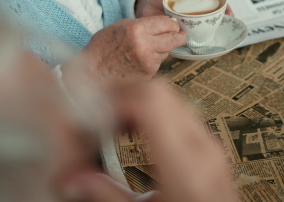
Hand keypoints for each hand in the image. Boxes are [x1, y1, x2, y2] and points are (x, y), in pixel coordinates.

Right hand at [57, 79, 238, 201]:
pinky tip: (135, 133)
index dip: (114, 99)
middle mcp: (203, 148)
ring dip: (138, 101)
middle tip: (95, 114)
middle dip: (123, 94)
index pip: (150, 104)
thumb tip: (70, 179)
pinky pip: (182, 113)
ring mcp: (212, 146)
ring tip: (112, 124)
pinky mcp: (212, 149)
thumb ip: (106, 195)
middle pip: (160, 92)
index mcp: (185, 168)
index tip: (90, 112)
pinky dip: (155, 112)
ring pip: (172, 97)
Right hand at [77, 17, 185, 87]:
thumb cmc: (102, 48)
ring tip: (151, 47)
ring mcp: (148, 60)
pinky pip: (159, 62)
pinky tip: (143, 59)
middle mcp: (145, 45)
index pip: (166, 23)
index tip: (173, 25)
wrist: (93, 73)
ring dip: (164, 48)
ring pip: (167, 51)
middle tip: (179, 35)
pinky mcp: (149, 73)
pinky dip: (155, 59)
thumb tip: (160, 24)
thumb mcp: (119, 27)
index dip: (172, 24)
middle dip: (178, 36)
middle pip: (174, 38)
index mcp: (136, 29)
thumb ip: (141, 24)